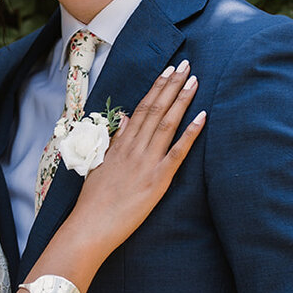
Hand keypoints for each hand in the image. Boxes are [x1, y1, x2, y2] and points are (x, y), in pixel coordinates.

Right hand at [76, 61, 205, 250]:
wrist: (90, 226)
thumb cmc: (93, 201)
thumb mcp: (98, 164)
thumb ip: (113, 140)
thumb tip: (123, 119)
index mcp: (120, 144)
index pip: (141, 108)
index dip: (156, 88)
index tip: (168, 71)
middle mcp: (134, 148)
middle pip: (155, 109)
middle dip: (172, 85)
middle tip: (186, 65)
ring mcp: (146, 162)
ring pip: (167, 123)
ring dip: (181, 100)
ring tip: (194, 80)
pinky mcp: (157, 180)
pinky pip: (177, 152)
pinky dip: (191, 133)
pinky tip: (203, 116)